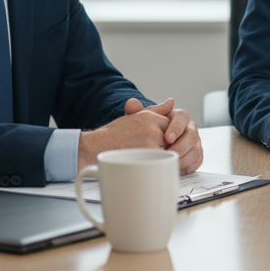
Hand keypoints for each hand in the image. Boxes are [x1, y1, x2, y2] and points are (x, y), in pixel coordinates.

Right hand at [78, 97, 203, 174]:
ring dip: (167, 158)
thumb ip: (156, 110)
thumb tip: (171, 102)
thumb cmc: (114, 133)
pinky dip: (162, 166)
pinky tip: (154, 168)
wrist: (95, 146)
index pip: (172, 126)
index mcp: (150, 117)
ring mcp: (150, 144)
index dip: (169, 137)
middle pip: (174, 140)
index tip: (162, 143)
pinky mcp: (147, 158)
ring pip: (171, 152)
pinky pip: (164, 162)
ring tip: (155, 161)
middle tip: (159, 154)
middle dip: (169, 148)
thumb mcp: (135, 116)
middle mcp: (152, 129)